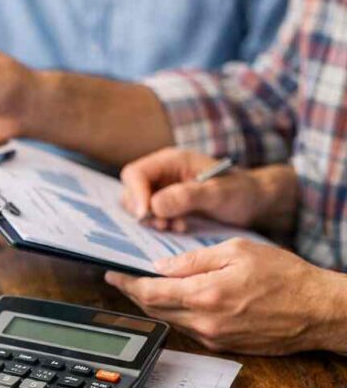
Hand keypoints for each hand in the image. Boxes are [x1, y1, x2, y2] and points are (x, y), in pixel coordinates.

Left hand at [105, 239, 346, 354]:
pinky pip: (188, 328)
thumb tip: (160, 266)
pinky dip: (175, 313)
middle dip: (133, 293)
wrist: (319, 311)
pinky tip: (175, 300)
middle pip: (153, 309)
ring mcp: (213, 337)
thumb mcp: (237, 251)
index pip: (149, 292)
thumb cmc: (285, 276)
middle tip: (122, 278)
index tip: (112, 274)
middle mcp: (204, 322)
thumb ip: (193, 259)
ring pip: (169, 320)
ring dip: (152, 304)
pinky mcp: (223, 346)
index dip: (125, 283)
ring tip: (142, 286)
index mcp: (204, 295)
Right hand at [119, 148, 265, 230]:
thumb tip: (153, 206)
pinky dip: (159, 223)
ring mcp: (163, 188)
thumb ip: (186, 197)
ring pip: (138, 204)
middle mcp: (162, 172)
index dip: (135, 194)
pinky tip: (179, 227)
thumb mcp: (217, 193)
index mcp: (171, 160)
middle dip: (143, 210)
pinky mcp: (167, 203)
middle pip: (131, 190)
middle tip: (164, 225)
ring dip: (151, 219)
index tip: (146, 214)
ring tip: (175, 226)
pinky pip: (150, 214)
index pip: (135, 174)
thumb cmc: (241, 192)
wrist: (256, 201)